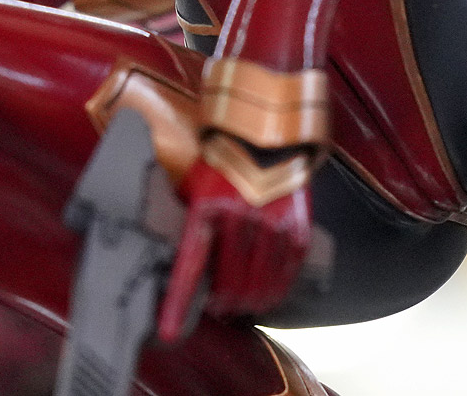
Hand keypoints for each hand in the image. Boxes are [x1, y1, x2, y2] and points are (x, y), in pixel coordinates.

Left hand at [157, 158, 311, 341]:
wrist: (265, 134)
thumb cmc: (223, 161)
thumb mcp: (196, 183)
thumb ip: (189, 217)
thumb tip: (173, 252)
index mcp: (207, 207)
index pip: (190, 264)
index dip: (179, 302)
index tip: (170, 331)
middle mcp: (240, 217)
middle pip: (228, 281)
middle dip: (222, 302)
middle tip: (219, 307)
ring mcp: (272, 221)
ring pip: (260, 280)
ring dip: (250, 301)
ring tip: (244, 307)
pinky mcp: (297, 222)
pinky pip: (288, 267)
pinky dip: (279, 287)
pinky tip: (272, 294)